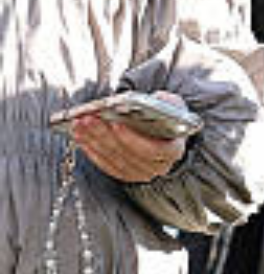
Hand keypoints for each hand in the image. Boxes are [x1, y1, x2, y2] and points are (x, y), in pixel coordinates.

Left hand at [71, 91, 187, 182]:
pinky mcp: (126, 174)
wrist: (165, 132)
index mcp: (173, 150)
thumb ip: (167, 102)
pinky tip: (80, 136)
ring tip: (79, 124)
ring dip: (94, 141)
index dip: (134, 139)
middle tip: (88, 119)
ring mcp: (141, 172)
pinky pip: (105, 164)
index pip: (154, 150)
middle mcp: (159, 166)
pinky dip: (91, 150)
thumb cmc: (167, 118)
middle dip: (105, 135)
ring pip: (113, 159)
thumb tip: (155, 99)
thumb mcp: (172, 106)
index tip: (116, 124)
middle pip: (128, 154)